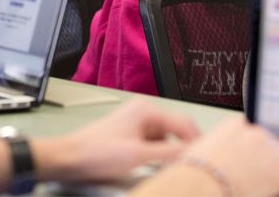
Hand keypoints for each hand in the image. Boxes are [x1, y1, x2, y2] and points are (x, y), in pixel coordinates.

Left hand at [34, 99, 200, 183]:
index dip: (198, 142)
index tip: (208, 159)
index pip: (185, 123)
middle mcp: (144, 112)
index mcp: (147, 109)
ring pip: (168, 138)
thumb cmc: (97, 152)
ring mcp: (137, 123)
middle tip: (196, 166)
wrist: (69, 158)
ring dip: (174, 153)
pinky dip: (161, 155)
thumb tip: (195, 153)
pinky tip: (162, 168)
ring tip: (179, 169)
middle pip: (177, 130)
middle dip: (187, 147)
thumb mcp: (139, 155)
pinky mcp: (131, 136)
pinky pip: (156, 144)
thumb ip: (170, 153)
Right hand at [141, 117, 278, 196]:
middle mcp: (256, 135)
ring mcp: (271, 154)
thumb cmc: (192, 176)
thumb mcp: (200, 153)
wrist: (195, 186)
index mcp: (235, 125)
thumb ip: (217, 150)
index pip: (259, 133)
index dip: (267, 145)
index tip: (269, 151)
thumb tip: (218, 159)